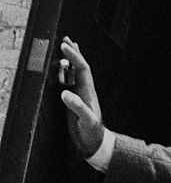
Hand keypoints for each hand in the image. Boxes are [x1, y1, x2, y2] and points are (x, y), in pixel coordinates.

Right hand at [58, 36, 104, 156]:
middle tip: (66, 40)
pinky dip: (66, 73)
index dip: (74, 56)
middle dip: (74, 53)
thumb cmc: (92, 132)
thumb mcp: (85, 120)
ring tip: (65, 49)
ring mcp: (80, 95)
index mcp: (88, 92)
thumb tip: (65, 93)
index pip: (82, 69)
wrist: (95, 143)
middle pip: (80, 67)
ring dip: (70, 61)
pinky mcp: (75, 101)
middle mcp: (85, 90)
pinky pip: (70, 83)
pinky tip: (62, 70)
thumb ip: (77, 107)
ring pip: (75, 73)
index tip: (64, 46)